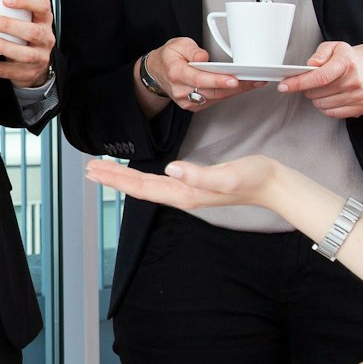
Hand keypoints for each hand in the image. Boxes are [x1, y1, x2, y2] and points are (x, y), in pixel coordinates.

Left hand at [0, 0, 55, 88]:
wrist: (34, 64)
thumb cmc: (22, 35)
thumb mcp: (23, 19)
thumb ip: (8, 9)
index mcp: (43, 19)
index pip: (42, 5)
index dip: (26, 1)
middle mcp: (45, 38)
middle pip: (33, 31)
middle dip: (8, 25)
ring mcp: (39, 57)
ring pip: (24, 53)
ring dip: (2, 45)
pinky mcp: (27, 73)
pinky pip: (7, 70)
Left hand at [84, 155, 277, 210]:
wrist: (274, 184)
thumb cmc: (254, 178)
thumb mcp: (228, 174)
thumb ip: (200, 175)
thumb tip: (171, 169)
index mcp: (186, 193)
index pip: (142, 188)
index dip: (117, 180)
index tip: (95, 172)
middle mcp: (183, 194)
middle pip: (140, 188)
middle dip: (113, 179)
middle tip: (88, 170)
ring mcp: (189, 190)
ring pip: (148, 185)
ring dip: (125, 178)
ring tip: (105, 171)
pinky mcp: (196, 183)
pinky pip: (160, 182)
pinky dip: (143, 176)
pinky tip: (139, 173)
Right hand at [147, 37, 265, 112]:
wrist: (157, 73)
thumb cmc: (169, 57)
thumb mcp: (177, 44)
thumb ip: (191, 50)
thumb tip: (204, 57)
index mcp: (176, 73)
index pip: (199, 78)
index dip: (218, 80)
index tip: (234, 79)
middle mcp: (181, 90)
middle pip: (212, 91)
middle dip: (236, 86)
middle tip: (254, 80)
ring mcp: (187, 101)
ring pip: (216, 97)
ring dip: (236, 90)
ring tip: (253, 82)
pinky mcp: (194, 106)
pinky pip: (214, 100)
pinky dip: (228, 93)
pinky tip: (241, 86)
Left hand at [277, 41, 362, 118]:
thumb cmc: (350, 58)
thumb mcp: (334, 47)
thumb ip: (320, 54)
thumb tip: (310, 65)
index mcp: (346, 63)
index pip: (319, 77)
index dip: (299, 83)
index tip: (284, 86)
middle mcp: (354, 80)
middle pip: (317, 93)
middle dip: (308, 88)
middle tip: (313, 81)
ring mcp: (358, 96)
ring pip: (322, 104)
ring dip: (317, 98)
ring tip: (325, 88)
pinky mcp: (360, 108)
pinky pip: (332, 113)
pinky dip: (326, 106)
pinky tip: (331, 96)